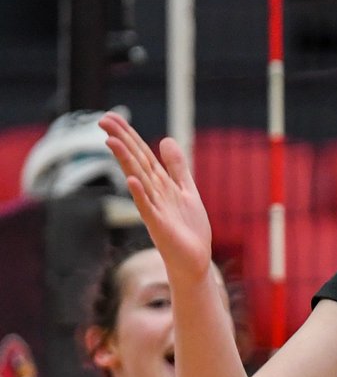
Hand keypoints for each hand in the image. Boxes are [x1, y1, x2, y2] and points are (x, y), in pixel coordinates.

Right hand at [99, 110, 213, 282]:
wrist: (194, 260)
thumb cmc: (188, 229)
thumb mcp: (186, 191)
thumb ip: (177, 167)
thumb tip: (165, 140)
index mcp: (159, 184)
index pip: (142, 154)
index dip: (129, 136)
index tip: (111, 116)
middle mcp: (152, 194)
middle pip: (136, 162)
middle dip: (122, 141)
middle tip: (102, 120)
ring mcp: (154, 209)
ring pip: (138, 180)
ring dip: (125, 162)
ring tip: (112, 141)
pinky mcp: (159, 226)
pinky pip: (147, 208)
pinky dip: (139, 194)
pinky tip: (131, 180)